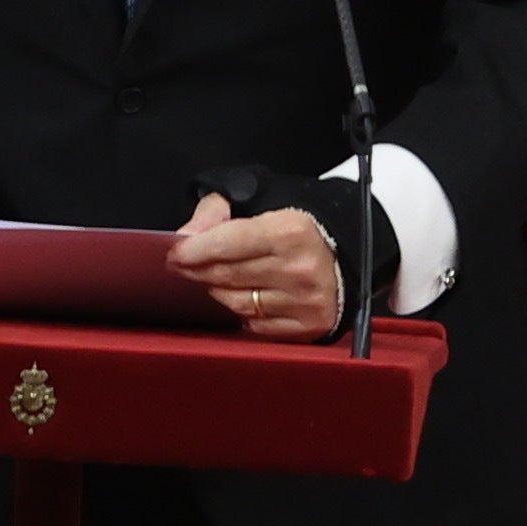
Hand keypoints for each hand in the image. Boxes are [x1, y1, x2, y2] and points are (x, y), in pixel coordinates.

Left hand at [171, 196, 347, 342]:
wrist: (352, 250)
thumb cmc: (302, 226)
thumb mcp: (264, 199)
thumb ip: (219, 211)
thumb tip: (187, 235)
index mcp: (290, 231)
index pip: (227, 243)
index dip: (194, 250)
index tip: (175, 253)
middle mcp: (299, 269)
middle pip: (226, 276)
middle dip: (198, 270)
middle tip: (184, 266)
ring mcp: (305, 301)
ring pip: (236, 303)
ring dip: (218, 291)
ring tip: (217, 278)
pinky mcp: (309, 326)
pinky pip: (256, 326)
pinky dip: (243, 313)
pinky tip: (245, 297)